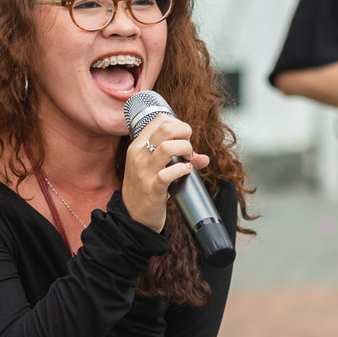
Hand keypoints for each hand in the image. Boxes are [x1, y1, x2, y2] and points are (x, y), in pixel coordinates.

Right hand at [122, 114, 209, 231]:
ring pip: (167, 147)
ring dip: (185, 149)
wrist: (133, 217)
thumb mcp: (155, 169)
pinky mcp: (152, 188)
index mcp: (137, 146)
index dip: (178, 123)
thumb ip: (178, 159)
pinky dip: (183, 169)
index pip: (159, 118)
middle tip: (188, 147)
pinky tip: (187, 171)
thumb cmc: (146, 189)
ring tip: (188, 158)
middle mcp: (138, 155)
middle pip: (165, 128)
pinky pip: (169, 173)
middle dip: (185, 133)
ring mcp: (144, 172)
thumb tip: (204, 158)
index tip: (183, 137)